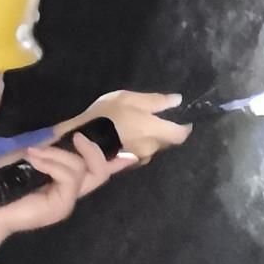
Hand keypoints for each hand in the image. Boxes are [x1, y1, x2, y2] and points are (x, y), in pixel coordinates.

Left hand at [0, 133, 122, 234]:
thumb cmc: (2, 180)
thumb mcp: (29, 157)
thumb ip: (50, 150)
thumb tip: (64, 137)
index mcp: (65, 179)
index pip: (97, 172)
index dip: (115, 164)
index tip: (130, 156)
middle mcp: (71, 191)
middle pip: (101, 171)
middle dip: (95, 150)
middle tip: (78, 138)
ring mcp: (67, 200)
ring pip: (81, 169)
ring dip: (57, 155)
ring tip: (33, 155)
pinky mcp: (62, 205)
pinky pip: (68, 177)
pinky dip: (52, 163)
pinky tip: (34, 161)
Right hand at [64, 90, 192, 162]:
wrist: (79, 139)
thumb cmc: (105, 115)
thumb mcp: (128, 99)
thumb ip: (155, 101)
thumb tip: (177, 101)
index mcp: (154, 130)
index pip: (180, 134)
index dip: (184, 127)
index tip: (182, 120)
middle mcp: (151, 148)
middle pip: (166, 142)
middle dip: (164, 132)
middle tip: (153, 119)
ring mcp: (138, 158)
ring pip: (152, 149)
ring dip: (149, 140)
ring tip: (136, 129)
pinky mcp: (127, 164)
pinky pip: (139, 154)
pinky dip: (137, 147)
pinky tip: (126, 139)